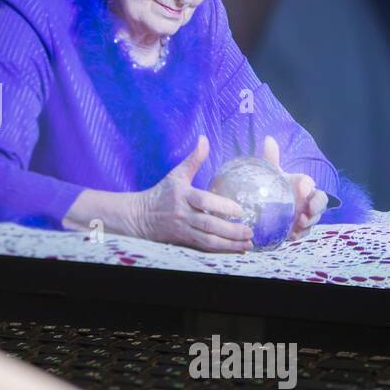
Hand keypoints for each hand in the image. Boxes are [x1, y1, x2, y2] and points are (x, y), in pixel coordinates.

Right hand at [129, 135, 252, 252]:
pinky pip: (204, 248)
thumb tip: (204, 139)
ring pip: (208, 240)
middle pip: (208, 224)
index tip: (239, 210)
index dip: (222, 206)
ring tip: (248, 243)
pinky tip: (237, 250)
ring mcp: (183, 230)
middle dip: (230, 230)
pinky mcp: (184, 242)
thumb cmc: (161, 193)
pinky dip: (222, 250)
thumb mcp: (176, 175)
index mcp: (182, 195)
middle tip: (250, 231)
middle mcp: (183, 214)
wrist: (139, 217)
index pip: (203, 201)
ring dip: (229, 244)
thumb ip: (193, 159)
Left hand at [261, 136, 326, 240]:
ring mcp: (305, 214)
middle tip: (308, 211)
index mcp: (302, 185)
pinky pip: (304, 232)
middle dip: (317, 207)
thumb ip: (271, 158)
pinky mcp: (299, 228)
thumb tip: (268, 139)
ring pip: (314, 219)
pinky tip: (292, 235)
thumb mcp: (270, 172)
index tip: (302, 189)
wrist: (265, 204)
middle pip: (321, 202)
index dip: (309, 187)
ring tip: (299, 224)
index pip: (311, 184)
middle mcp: (307, 199)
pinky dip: (300, 234)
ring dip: (309, 222)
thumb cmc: (272, 185)